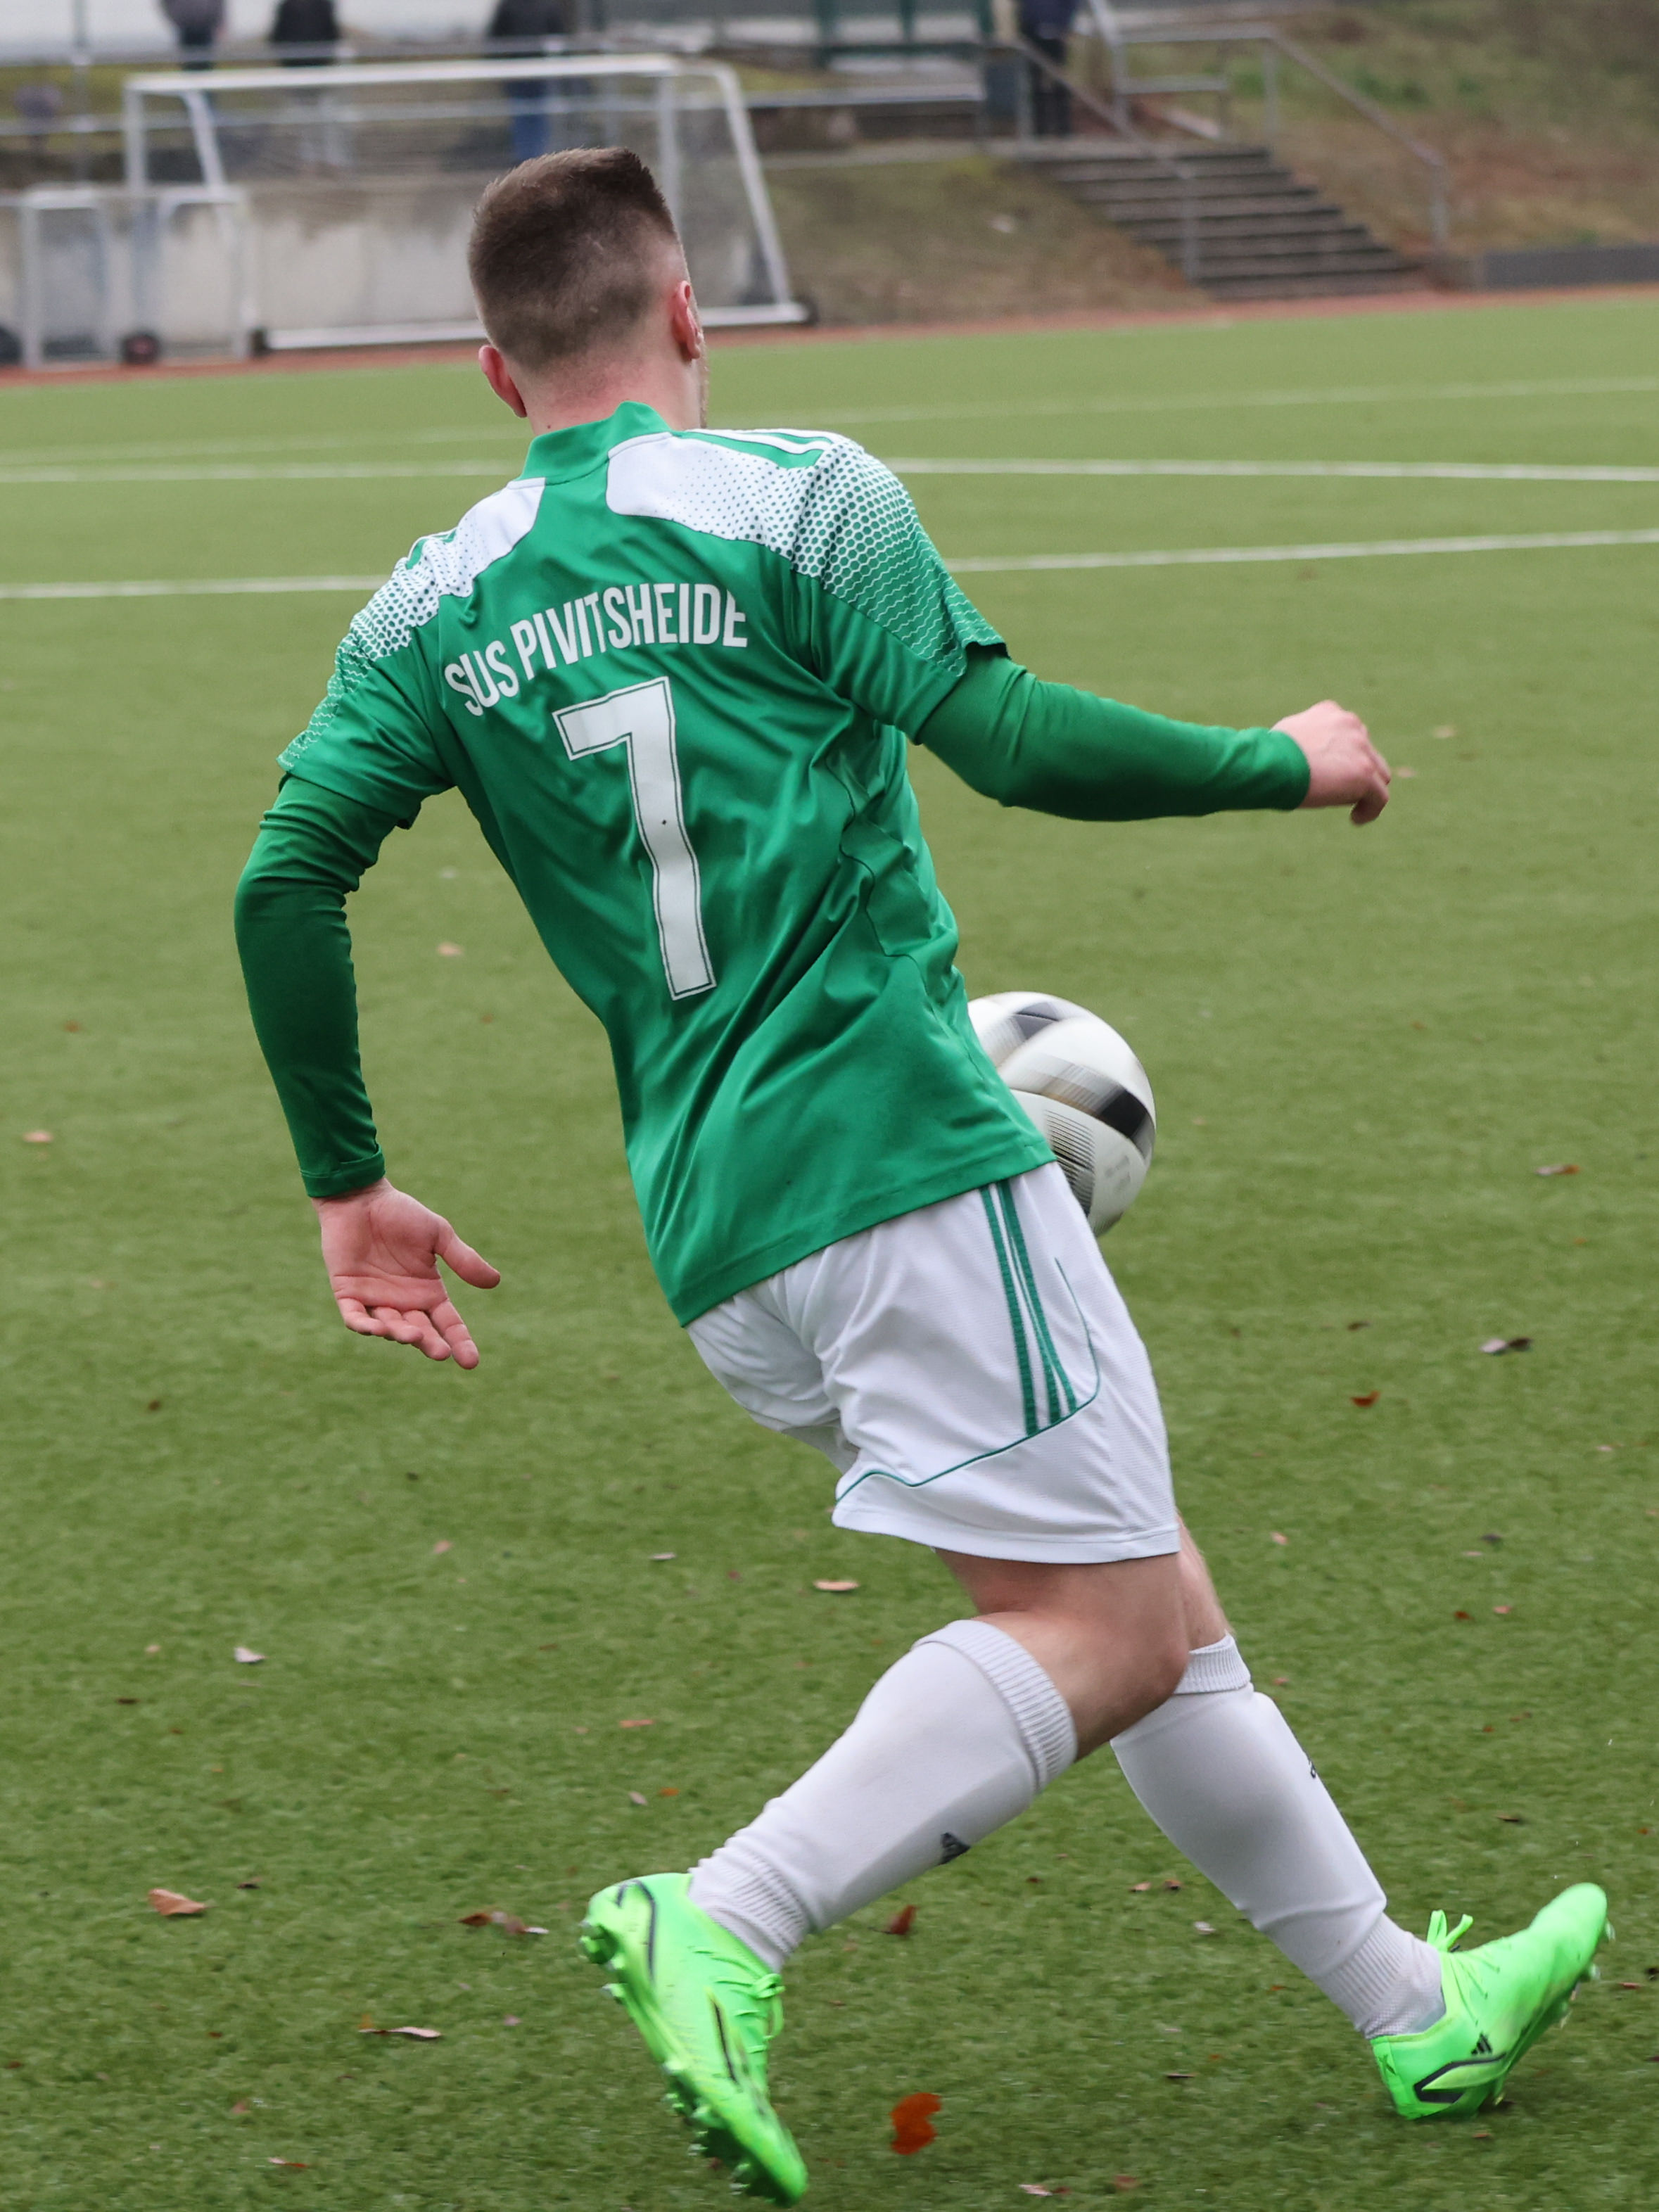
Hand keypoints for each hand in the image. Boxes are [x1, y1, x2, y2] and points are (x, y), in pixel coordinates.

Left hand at [312, 1179, 499, 1367]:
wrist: (361, 1198)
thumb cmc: (401, 1214)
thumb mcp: (438, 1235)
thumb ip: (463, 1259)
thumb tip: (495, 1282)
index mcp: (428, 1291)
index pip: (448, 1324)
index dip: (460, 1342)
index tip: (471, 1362)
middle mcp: (403, 1302)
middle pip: (421, 1332)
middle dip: (430, 1345)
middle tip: (441, 1352)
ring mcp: (375, 1300)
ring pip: (390, 1327)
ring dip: (401, 1334)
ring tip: (413, 1335)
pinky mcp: (348, 1293)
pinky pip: (355, 1317)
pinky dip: (364, 1326)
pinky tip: (376, 1329)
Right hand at [1275, 700, 1390, 825]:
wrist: (1269, 763)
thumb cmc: (1266, 756)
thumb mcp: (1286, 737)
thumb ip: (1304, 741)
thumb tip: (1303, 757)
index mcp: (1330, 712)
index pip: (1349, 734)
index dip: (1343, 756)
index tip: (1330, 772)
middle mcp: (1350, 724)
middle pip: (1367, 752)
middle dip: (1357, 770)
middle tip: (1340, 790)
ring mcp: (1360, 748)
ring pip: (1378, 774)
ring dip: (1366, 789)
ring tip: (1351, 806)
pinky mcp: (1363, 773)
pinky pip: (1380, 797)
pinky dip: (1370, 810)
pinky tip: (1356, 819)